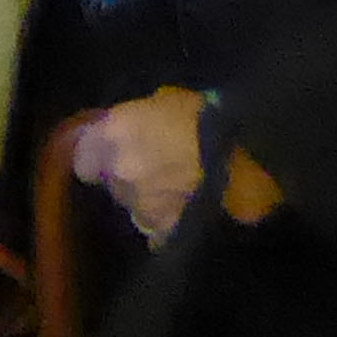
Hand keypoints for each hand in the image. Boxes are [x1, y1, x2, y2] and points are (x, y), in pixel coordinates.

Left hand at [72, 88, 283, 242]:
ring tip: (181, 194)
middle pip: (112, 182)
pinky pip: (159, 232)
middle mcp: (119, 173)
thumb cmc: (213, 118)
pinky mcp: (165, 235)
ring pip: (134, 209)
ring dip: (149, 202)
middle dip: (127, 178)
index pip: (82, 155)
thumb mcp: (170, 100)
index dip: (97, 156)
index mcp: (114, 134)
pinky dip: (170, 226)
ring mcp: (140, 208)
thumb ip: (141, 117)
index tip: (112, 153)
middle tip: (156, 170)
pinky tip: (190, 215)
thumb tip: (134, 125)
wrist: (254, 161)